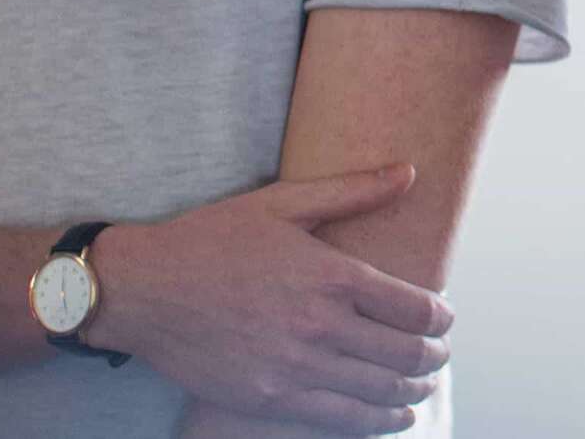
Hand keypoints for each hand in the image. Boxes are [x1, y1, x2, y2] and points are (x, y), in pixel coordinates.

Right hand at [86, 165, 450, 434]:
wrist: (141, 289)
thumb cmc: (211, 239)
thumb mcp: (283, 203)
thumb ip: (353, 191)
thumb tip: (410, 171)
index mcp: (332, 276)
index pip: (416, 309)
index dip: (441, 318)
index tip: (443, 318)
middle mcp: (320, 326)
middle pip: (407, 354)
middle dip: (434, 357)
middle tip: (439, 355)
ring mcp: (295, 368)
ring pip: (380, 392)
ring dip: (412, 393)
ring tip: (421, 388)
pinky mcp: (268, 399)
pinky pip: (339, 419)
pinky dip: (375, 420)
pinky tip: (389, 416)